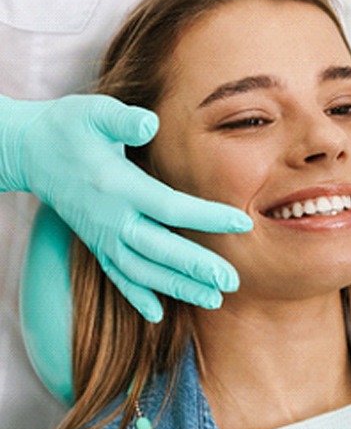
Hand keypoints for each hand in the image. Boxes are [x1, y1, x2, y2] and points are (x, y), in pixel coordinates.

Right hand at [0, 94, 252, 321]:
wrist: (29, 152)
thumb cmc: (69, 127)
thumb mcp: (93, 112)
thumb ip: (122, 121)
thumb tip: (151, 123)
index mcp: (119, 186)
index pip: (171, 207)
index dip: (208, 216)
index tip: (243, 223)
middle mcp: (112, 218)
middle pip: (160, 249)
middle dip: (197, 268)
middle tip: (232, 282)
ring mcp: (103, 236)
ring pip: (143, 271)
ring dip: (177, 288)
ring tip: (213, 300)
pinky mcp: (97, 244)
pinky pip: (117, 276)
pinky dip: (136, 296)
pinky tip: (157, 315)